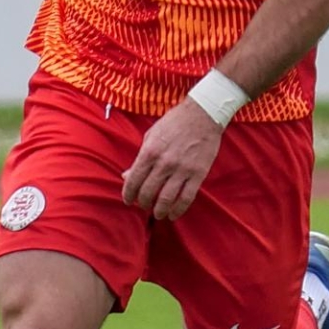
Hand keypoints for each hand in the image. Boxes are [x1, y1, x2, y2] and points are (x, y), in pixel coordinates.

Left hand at [122, 98, 223, 219]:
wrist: (203, 114)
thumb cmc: (174, 123)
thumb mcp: (151, 136)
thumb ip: (139, 158)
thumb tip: (126, 176)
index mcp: (149, 152)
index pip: (133, 180)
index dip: (128, 194)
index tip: (128, 200)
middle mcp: (164, 163)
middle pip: (148, 193)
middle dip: (143, 203)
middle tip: (144, 205)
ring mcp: (182, 169)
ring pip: (166, 199)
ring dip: (159, 210)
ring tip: (158, 213)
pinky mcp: (198, 174)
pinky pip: (186, 198)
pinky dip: (178, 210)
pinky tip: (173, 214)